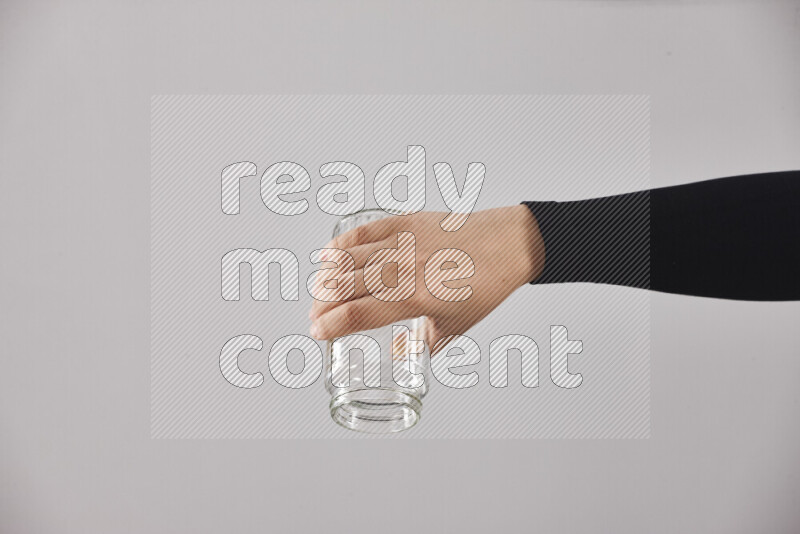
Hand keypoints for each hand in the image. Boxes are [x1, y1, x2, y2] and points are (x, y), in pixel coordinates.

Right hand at [308, 205, 544, 351]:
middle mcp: (404, 270)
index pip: (358, 315)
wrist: (508, 244)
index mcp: (416, 299)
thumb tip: (399, 352)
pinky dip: (341, 245)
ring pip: (348, 260)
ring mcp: (402, 243)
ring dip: (326, 278)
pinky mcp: (406, 222)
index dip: (331, 326)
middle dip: (322, 304)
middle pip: (344, 287)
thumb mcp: (456, 325)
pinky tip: (329, 256)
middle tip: (316, 315)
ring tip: (320, 292)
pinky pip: (363, 232)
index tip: (318, 333)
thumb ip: (425, 343)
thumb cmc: (486, 286)